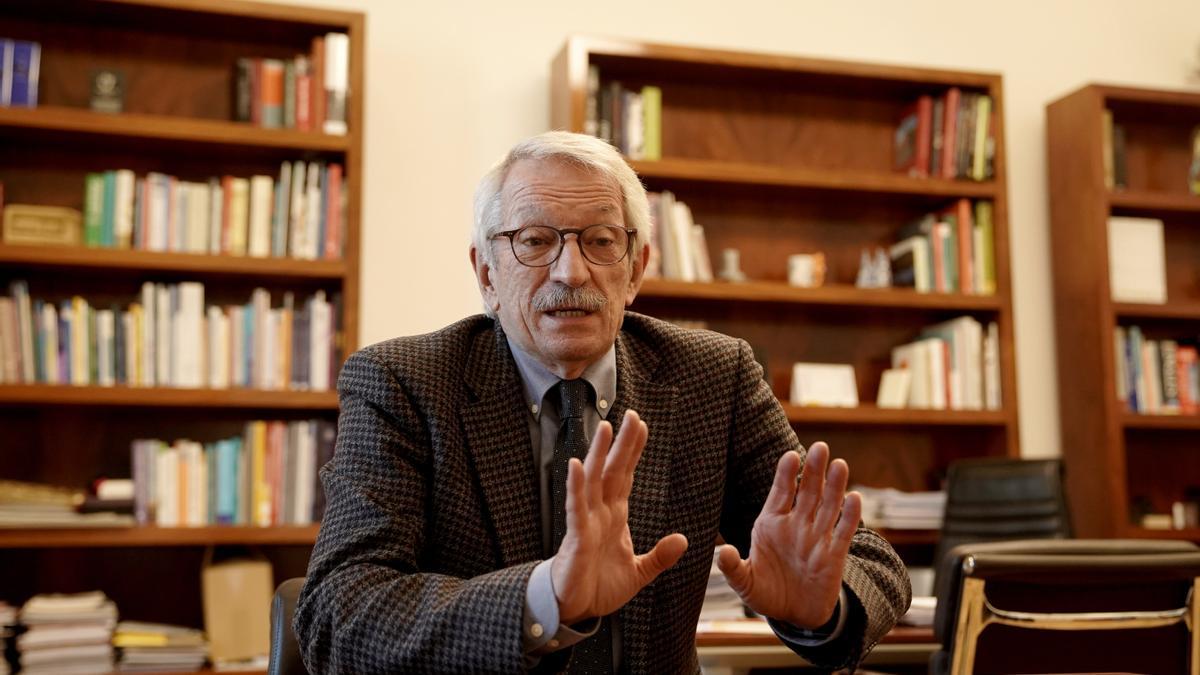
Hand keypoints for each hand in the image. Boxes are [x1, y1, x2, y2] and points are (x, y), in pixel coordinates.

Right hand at [551, 410, 688, 624]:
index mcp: (615, 517)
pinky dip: (575, 486)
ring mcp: (586, 522)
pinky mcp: (576, 537)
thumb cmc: (598, 587)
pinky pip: (575, 507)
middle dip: (621, 444)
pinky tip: (576, 465)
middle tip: (631, 414)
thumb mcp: (638, 572)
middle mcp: (600, 513)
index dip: (633, 452)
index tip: (641, 426)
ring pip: (593, 481)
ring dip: (598, 454)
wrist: (574, 609)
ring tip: (603, 428)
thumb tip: (683, 540)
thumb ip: (660, 556)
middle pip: (612, 471)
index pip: (625, 477)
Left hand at [716, 442, 860, 628]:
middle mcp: (796, 525)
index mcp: (772, 524)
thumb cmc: (767, 593)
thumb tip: (722, 552)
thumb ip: (732, 567)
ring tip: (839, 464)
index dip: (786, 474)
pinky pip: (843, 532)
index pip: (781, 492)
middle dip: (814, 470)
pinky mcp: (833, 555)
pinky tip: (854, 497)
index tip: (791, 456)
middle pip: (808, 492)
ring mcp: (816, 538)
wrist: (793, 615)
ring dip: (835, 486)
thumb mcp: (744, 583)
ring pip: (828, 506)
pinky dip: (849, 515)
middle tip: (820, 448)